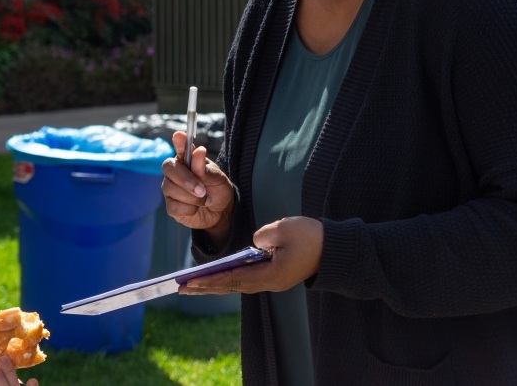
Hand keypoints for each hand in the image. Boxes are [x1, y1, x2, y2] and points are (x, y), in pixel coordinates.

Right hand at [162, 131, 234, 233]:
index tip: (179, 135)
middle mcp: (176, 172)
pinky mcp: (171, 206)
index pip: (180, 148)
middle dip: (186, 180)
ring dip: (192, 198)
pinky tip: (196, 208)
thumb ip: (205, 168)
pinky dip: (189, 209)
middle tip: (202, 190)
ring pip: (171, 189)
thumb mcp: (217, 178)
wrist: (221, 212)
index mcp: (187, 160)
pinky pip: (174, 206)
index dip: (179, 142)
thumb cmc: (218, 190)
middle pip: (169, 168)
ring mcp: (171, 189)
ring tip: (205, 199)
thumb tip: (198, 151)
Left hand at [179, 216, 322, 294]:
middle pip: (230, 286)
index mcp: (270, 275)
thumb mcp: (285, 229)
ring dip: (213, 283)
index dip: (210, 280)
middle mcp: (268, 283)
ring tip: (191, 284)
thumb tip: (253, 244)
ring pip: (236, 284)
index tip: (190, 282)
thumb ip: (263, 236)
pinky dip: (227, 278)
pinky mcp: (274, 275)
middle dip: (204, 286)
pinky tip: (215, 277)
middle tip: (180, 288)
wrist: (336, 248)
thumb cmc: (312, 237)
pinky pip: (245, 279)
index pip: (233, 279)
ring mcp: (271, 280)